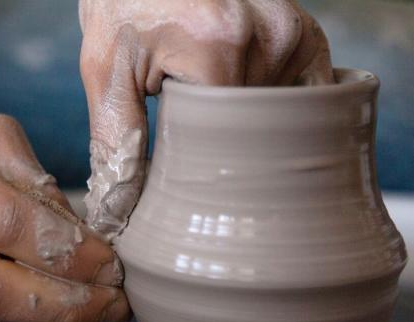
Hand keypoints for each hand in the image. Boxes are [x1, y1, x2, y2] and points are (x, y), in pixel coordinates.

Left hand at [79, 0, 333, 238]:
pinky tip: (247, 97)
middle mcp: (267, 34)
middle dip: (226, 141)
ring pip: (280, 117)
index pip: (227, 142)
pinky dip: (277, 106)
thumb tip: (121, 210)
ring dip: (250, 121)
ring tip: (213, 93)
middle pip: (257, 132)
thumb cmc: (122, 11)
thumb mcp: (106, 72)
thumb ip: (118, 141)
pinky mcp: (306, 33)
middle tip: (195, 123)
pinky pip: (307, 94)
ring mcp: (293, 31)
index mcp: (218, 47)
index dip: (205, 161)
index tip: (185, 161)